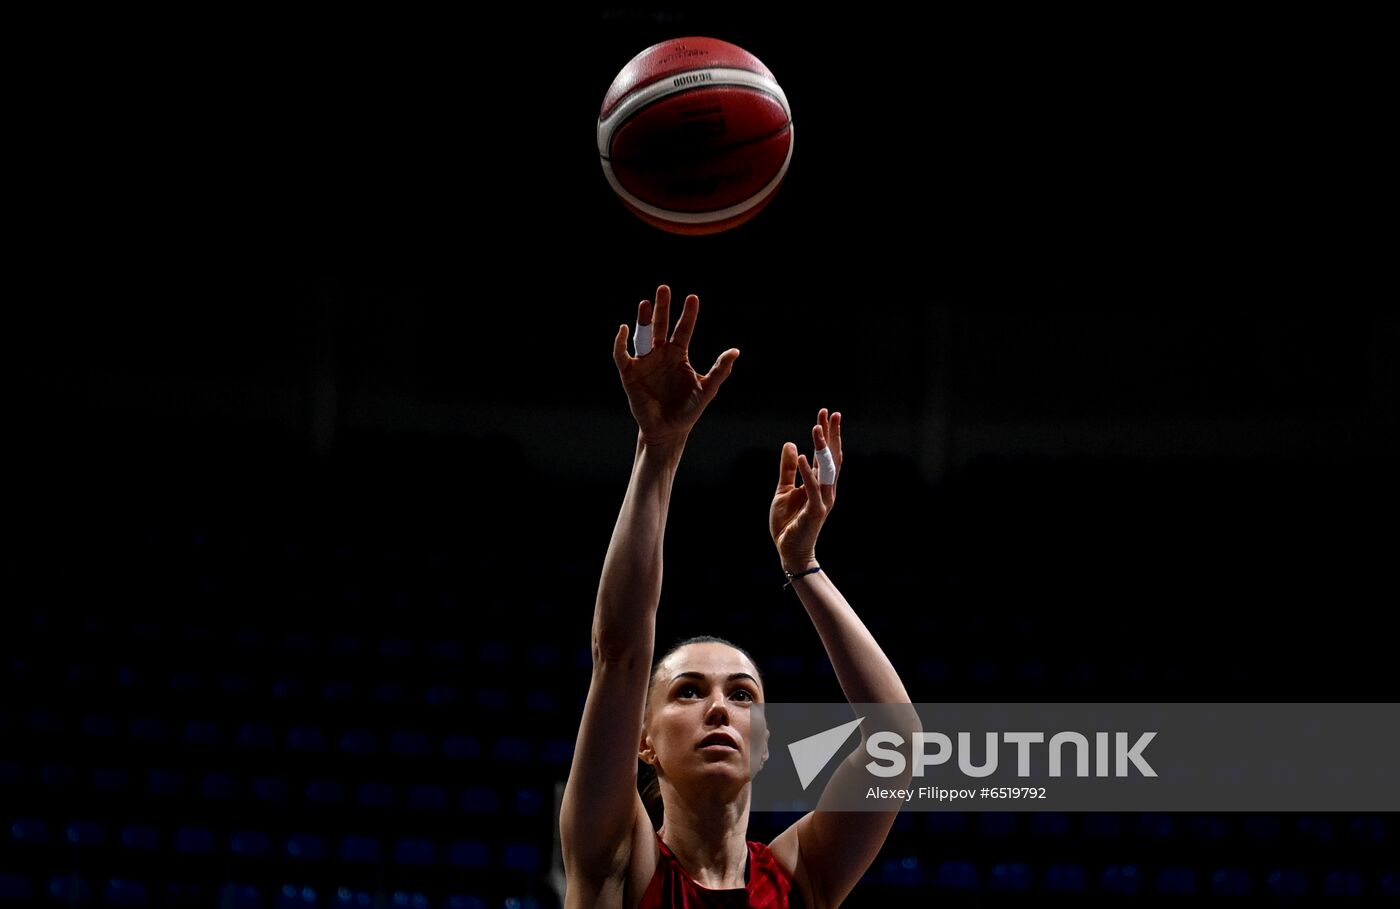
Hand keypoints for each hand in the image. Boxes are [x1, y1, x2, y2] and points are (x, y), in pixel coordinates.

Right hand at [612, 285, 738, 450]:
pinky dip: (621, 342)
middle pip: (660, 325)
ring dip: (643, 319)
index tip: (693, 297)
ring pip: (642, 334)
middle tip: (663, 288)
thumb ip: (719, 370)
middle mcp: (661, 354)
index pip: (683, 329)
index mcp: (679, 355)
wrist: (668, 431)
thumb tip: (736, 351)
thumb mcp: (707, 390)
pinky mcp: (630, 374)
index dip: (688, 314)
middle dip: (662, 307)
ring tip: (645, 302)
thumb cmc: (688, 411)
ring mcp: (645, 362)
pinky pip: (622, 354)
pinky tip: (624, 329)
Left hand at [770, 408, 841, 570]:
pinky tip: (803, 455)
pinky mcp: (816, 512)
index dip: (826, 434)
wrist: (789, 550)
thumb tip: (791, 444)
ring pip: (826, 469)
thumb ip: (788, 469)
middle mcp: (826, 489)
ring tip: (816, 427)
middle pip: (831, 457)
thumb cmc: (788, 522)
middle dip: (831, 434)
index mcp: (819, 483)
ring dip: (821, 448)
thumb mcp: (784, 490)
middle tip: (831, 413)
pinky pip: (813, 489)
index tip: (826, 413)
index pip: (825, 454)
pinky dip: (808, 472)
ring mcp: (823, 500)